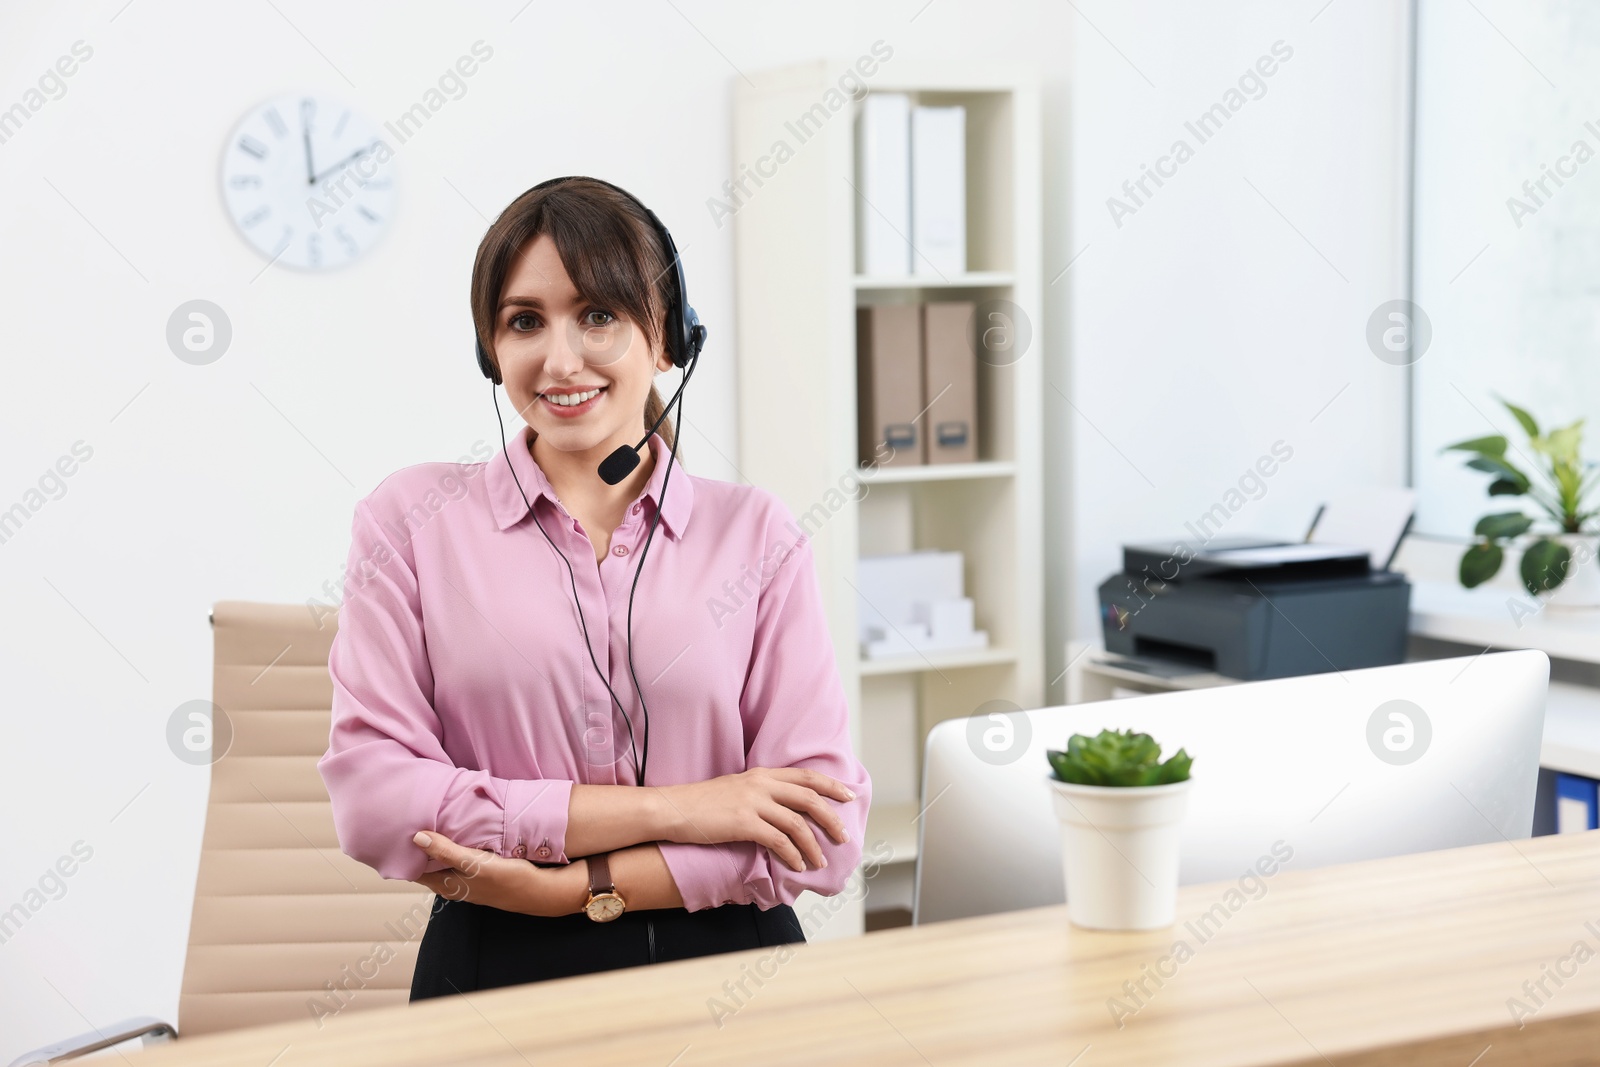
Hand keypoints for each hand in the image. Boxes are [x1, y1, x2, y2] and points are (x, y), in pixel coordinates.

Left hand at [410, 830, 577, 916]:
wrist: (538, 891)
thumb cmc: (505, 879)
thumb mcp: (474, 863)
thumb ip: (445, 851)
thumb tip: (416, 837)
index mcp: (445, 884)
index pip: (414, 869)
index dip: (405, 853)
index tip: (395, 833)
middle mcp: (452, 884)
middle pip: (427, 865)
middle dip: (418, 847)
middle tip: (408, 821)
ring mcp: (466, 879)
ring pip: (442, 861)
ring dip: (436, 846)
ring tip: (428, 822)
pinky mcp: (479, 872)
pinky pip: (458, 858)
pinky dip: (452, 847)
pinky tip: (456, 833)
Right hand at [656, 768, 856, 873]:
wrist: (672, 808)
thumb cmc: (700, 803)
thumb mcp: (735, 788)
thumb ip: (759, 793)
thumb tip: (780, 809)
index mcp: (761, 773)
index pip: (805, 776)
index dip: (830, 785)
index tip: (847, 796)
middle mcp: (760, 784)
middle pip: (808, 797)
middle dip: (831, 817)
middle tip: (844, 835)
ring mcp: (752, 802)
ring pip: (797, 823)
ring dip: (813, 845)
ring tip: (821, 861)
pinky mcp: (743, 823)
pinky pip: (778, 841)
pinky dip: (793, 854)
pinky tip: (797, 865)